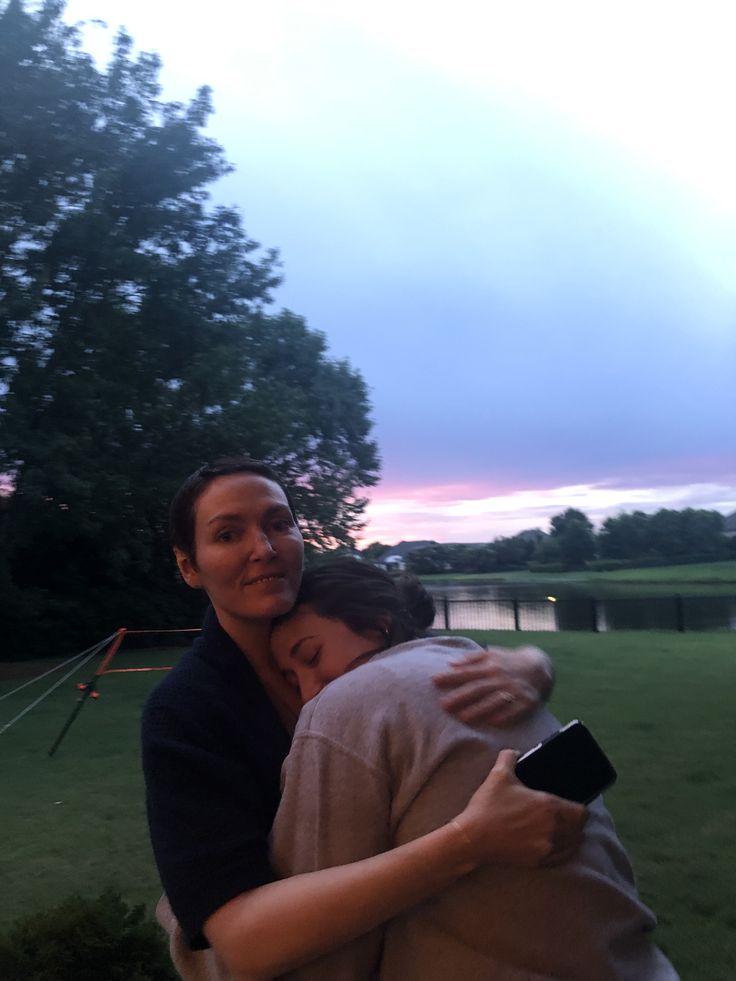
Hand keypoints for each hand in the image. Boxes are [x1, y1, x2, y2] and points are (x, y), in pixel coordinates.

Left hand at [433, 647, 549, 726]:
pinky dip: (504, 716)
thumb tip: (450, 663)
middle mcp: (500, 678)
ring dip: (479, 710)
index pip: (467, 672)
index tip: (434, 681)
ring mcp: (514, 690)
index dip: (450, 677)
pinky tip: (493, 722)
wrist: (540, 666)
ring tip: (463, 718)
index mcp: (490, 666)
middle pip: (478, 688)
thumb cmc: (509, 661)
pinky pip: (514, 711)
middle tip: (444, 705)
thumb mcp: (491, 654)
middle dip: (460, 696)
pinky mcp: (526, 702)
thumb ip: (471, 659)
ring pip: (494, 701)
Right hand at [452, 749, 586, 867]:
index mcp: (549, 807)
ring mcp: (547, 849)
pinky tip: (551, 842)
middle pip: (580, 829)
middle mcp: (554, 830)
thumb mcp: (498, 775)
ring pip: (573, 844)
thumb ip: (509, 757)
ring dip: (571, 836)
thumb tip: (515, 752)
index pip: (582, 812)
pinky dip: (562, 850)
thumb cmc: (488, 806)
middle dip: (575, 821)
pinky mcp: (539, 862)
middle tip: (564, 813)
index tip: (570, 802)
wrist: (473, 838)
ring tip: (560, 827)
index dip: (579, 806)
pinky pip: (562, 857)